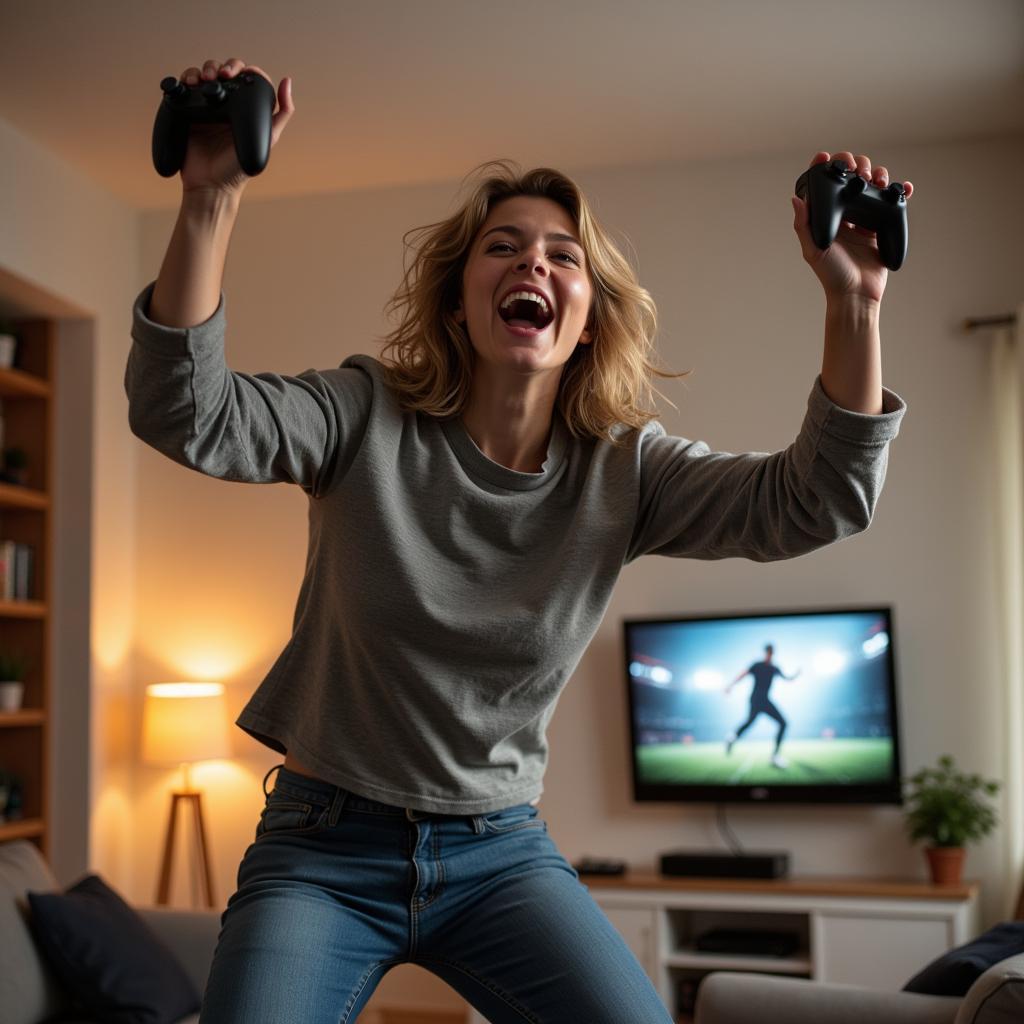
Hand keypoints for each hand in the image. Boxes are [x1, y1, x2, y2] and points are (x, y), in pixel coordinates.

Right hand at [176, 58, 294, 196]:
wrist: (211, 184)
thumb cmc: (239, 167)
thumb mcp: (268, 139)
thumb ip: (281, 114)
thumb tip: (287, 81)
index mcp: (243, 108)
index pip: (243, 77)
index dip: (241, 69)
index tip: (237, 74)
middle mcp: (225, 105)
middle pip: (221, 72)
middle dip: (219, 67)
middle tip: (219, 76)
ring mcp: (205, 108)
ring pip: (202, 76)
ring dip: (201, 71)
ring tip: (203, 80)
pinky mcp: (187, 112)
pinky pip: (184, 89)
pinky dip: (184, 79)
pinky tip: (189, 83)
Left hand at [792, 151, 914, 304]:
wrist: (857, 294)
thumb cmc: (832, 276)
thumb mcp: (813, 250)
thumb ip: (804, 225)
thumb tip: (796, 199)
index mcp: (826, 217)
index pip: (825, 186)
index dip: (826, 168)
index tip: (827, 157)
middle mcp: (845, 215)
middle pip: (852, 179)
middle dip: (857, 167)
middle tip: (859, 172)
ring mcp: (864, 219)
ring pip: (872, 187)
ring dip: (878, 175)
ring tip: (878, 178)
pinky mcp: (881, 226)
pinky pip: (891, 204)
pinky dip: (899, 192)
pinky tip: (902, 188)